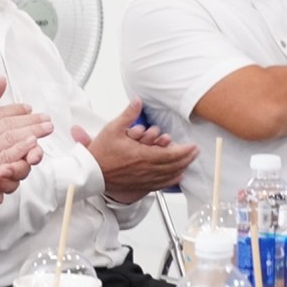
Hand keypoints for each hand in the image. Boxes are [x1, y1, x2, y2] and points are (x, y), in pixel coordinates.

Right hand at [0, 78, 53, 215]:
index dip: (10, 109)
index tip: (25, 108)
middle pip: (4, 125)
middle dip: (28, 119)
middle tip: (44, 117)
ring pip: (9, 139)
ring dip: (30, 131)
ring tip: (45, 127)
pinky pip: (7, 160)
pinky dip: (21, 150)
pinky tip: (33, 145)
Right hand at [82, 99, 196, 202]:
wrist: (92, 172)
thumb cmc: (101, 153)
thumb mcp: (113, 128)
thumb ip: (128, 114)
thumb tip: (137, 101)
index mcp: (142, 156)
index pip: (171, 154)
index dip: (185, 150)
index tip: (192, 146)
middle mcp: (146, 169)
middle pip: (174, 166)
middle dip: (187, 158)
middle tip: (195, 152)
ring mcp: (144, 179)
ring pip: (169, 176)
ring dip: (182, 168)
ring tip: (189, 162)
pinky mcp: (140, 185)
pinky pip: (161, 185)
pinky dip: (172, 180)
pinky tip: (176, 177)